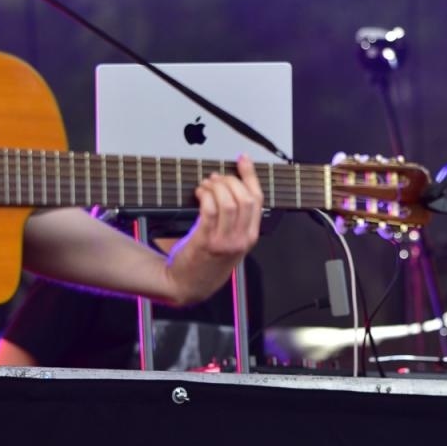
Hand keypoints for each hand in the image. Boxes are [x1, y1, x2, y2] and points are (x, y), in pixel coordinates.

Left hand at [163, 155, 263, 302]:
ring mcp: (224, 241)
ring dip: (216, 187)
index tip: (243, 160)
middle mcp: (241, 239)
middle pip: (244, 198)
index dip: (251, 176)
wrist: (188, 285)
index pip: (258, 200)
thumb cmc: (207, 262)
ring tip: (206, 185)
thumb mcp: (231, 244)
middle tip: (217, 178)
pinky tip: (200, 193)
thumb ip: (237, 222)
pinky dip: (205, 196)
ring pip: (229, 202)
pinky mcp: (206, 240)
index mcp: (250, 236)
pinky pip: (210, 210)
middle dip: (230, 180)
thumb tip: (231, 186)